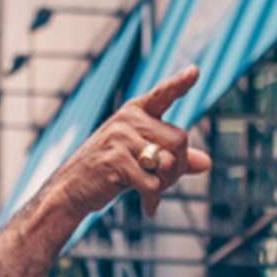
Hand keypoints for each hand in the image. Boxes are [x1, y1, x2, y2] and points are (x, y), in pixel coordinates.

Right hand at [51, 66, 210, 218]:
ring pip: (168, 162)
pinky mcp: (116, 160)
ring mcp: (120, 138)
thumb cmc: (108, 172)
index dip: (180, 84)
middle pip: (179, 139)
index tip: (196, 71)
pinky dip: (153, 199)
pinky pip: (153, 183)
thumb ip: (172, 157)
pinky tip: (146, 206)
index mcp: (134, 113)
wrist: (70, 189)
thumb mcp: (141, 159)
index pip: (163, 94)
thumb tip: (206, 163)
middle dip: (178, 167)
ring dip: (165, 184)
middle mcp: (127, 120)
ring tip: (150, 192)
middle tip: (163, 182)